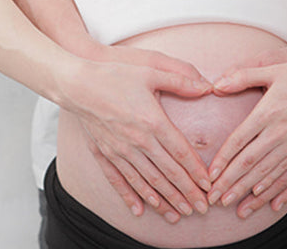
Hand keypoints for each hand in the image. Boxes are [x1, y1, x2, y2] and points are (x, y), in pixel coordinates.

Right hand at [59, 55, 212, 223]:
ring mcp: (120, 150)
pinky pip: (119, 180)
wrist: (78, 84)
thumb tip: (207, 86)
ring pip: (147, 181)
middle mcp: (138, 141)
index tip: (208, 186)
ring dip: (165, 199)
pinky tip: (140, 210)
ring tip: (180, 214)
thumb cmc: (116, 76)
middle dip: (186, 192)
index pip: (181, 153)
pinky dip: (131, 196)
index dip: (196, 171)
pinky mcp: (104, 154)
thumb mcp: (151, 72)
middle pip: (167, 173)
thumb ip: (181, 81)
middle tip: (202, 208)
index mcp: (153, 122)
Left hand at [207, 51, 286, 216]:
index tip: (210, 177)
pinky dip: (281, 191)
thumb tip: (216, 85)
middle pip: (250, 163)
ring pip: (269, 174)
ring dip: (250, 192)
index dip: (223, 161)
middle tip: (215, 200)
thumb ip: (242, 77)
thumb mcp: (271, 71)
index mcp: (268, 113)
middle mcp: (281, 133)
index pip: (239, 142)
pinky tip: (271, 204)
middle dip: (231, 183)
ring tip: (235, 208)